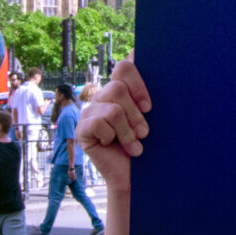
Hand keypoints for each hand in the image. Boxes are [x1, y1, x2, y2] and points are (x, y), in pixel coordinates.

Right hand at [76, 54, 151, 192]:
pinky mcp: (82, 128)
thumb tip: (142, 58)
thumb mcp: (153, 117)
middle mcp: (104, 96)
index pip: (125, 67)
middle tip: (145, 131)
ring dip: (127, 130)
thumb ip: (149, 94)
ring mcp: (91, 111)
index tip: (149, 106)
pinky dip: (113, 137)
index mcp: (123, 89)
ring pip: (113, 109)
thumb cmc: (148, 144)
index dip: (138, 81)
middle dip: (136, 113)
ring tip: (135, 143)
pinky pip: (99, 123)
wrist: (136, 176)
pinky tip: (115, 146)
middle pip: (118, 87)